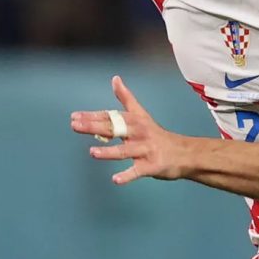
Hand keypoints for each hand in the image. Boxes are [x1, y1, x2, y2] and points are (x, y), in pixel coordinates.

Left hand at [70, 75, 186, 184]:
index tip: (74, 116)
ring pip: (125, 151)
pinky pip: (137, 171)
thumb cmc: (156, 135)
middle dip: (94, 127)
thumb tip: (115, 79)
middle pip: (115, 129)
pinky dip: (127, 176)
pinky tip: (115, 180)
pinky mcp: (151, 166)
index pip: (110, 116)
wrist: (184, 154)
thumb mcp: (141, 114)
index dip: (92, 116)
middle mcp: (139, 133)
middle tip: (75, 126)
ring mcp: (145, 150)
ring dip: (109, 152)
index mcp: (134, 121)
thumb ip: (126, 98)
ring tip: (92, 152)